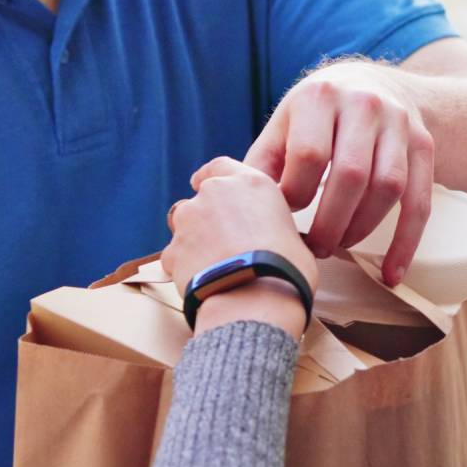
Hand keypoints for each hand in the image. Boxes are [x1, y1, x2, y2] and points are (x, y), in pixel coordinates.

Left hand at [167, 159, 318, 334]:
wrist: (254, 301)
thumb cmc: (285, 272)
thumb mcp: (295, 238)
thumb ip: (274, 228)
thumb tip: (275, 242)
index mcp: (249, 184)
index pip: (222, 166)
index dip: (213, 176)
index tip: (208, 183)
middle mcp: (215, 193)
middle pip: (202, 198)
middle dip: (207, 216)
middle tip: (224, 241)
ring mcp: (189, 220)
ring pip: (185, 226)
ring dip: (195, 240)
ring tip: (216, 267)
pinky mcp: (172, 248)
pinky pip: (176, 255)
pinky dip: (185, 266)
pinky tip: (204, 282)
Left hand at [246, 60, 435, 284]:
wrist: (375, 84)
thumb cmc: (318, 113)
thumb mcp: (285, 122)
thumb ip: (261, 160)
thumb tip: (215, 195)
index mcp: (318, 97)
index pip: (308, 155)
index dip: (293, 195)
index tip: (283, 216)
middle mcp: (363, 105)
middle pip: (351, 176)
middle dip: (329, 222)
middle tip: (314, 248)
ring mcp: (399, 125)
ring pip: (388, 189)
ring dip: (361, 229)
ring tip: (338, 247)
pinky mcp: (424, 146)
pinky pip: (420, 202)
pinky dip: (406, 243)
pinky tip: (390, 274)